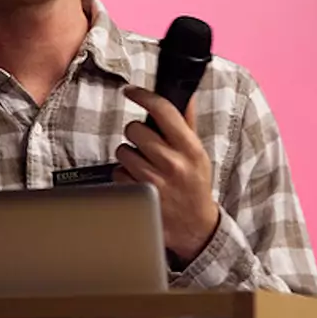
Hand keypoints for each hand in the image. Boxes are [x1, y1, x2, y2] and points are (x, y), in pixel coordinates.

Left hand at [113, 85, 219, 263]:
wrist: (195, 226)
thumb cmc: (194, 185)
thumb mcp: (198, 153)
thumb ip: (188, 123)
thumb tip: (185, 95)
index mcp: (189, 147)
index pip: (163, 110)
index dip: (143, 95)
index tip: (131, 90)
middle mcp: (173, 162)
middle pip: (135, 129)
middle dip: (136, 133)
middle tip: (145, 143)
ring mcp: (154, 180)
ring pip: (123, 151)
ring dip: (129, 156)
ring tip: (145, 165)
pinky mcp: (138, 196)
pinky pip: (118, 173)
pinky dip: (124, 176)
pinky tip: (139, 181)